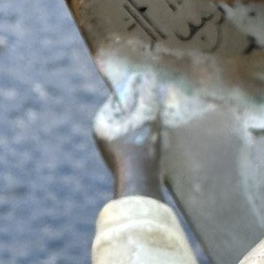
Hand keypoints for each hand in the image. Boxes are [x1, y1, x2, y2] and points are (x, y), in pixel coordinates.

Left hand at [93, 76, 162, 198]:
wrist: (142, 186)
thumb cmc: (139, 150)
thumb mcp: (145, 117)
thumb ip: (146, 95)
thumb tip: (147, 76)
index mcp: (101, 123)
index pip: (119, 97)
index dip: (136, 90)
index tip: (151, 86)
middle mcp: (104, 135)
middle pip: (127, 111)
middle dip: (142, 106)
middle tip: (159, 100)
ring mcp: (115, 149)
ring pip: (134, 126)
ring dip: (148, 121)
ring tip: (161, 117)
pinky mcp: (127, 160)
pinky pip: (138, 139)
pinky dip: (149, 135)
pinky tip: (161, 135)